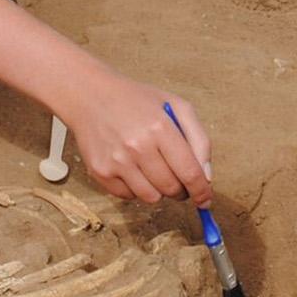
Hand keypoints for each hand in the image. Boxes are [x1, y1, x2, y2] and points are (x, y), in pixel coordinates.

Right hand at [59, 64, 212, 206]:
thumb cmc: (137, 101)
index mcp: (160, 127)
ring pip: (151, 198)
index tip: (205, 199)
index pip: (189, 172)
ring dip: (159, 190)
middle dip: (181, 190)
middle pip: (171, 189)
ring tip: (153, 169)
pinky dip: (136, 189)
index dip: (201, 191)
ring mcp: (117, 161)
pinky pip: (128, 197)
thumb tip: (206, 177)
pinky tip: (132, 168)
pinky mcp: (100, 172)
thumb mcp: (176, 106)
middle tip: (178, 179)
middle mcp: (137, 146)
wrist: (90, 96)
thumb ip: (199, 139)